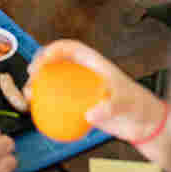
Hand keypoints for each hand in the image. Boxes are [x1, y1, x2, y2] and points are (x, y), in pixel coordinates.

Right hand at [26, 40, 163, 144]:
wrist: (142, 123)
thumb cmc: (137, 106)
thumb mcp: (126, 104)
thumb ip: (110, 107)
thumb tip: (90, 113)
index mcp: (93, 62)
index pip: (70, 48)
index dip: (53, 50)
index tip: (43, 61)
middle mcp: (83, 72)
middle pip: (56, 61)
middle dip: (38, 64)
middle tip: (31, 77)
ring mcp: (79, 88)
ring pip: (52, 80)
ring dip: (37, 85)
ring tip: (29, 96)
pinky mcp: (77, 103)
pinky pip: (57, 101)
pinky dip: (46, 105)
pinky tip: (39, 115)